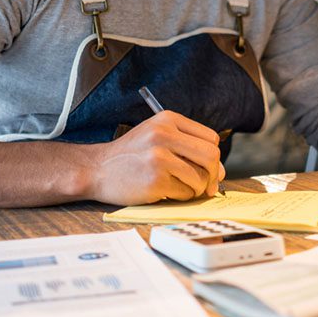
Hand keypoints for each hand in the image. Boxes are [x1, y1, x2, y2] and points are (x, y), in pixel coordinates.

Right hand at [84, 111, 224, 205]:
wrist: (96, 169)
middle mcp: (164, 134)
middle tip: (207, 187)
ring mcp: (159, 157)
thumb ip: (188, 148)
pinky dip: (181, 196)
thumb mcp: (157, 136)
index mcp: (167, 119)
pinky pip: (185, 193)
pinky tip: (166, 191)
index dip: (214, 157)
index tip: (209, 169)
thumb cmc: (131, 155)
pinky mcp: (155, 180)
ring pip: (200, 178)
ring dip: (196, 189)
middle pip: (211, 156)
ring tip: (180, 187)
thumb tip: (220, 172)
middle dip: (214, 175)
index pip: (210, 138)